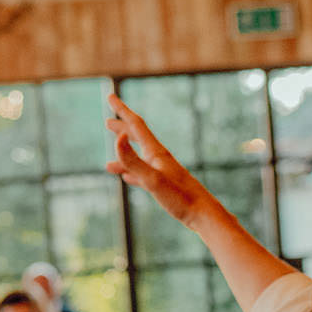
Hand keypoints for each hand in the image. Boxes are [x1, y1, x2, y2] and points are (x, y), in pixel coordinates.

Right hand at [104, 94, 213, 224]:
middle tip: (107, 121)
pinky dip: (132, 174)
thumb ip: (133, 160)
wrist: (204, 215)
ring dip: (124, 156)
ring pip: (138, 159)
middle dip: (122, 129)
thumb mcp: (152, 179)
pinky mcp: (165, 187)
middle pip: (137, 138)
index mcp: (156, 153)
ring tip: (108, 163)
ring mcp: (162, 172)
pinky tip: (127, 179)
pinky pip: (143, 176)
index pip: (136, 125)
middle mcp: (159, 159)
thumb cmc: (180, 198)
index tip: (110, 96)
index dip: (122, 110)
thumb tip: (119, 137)